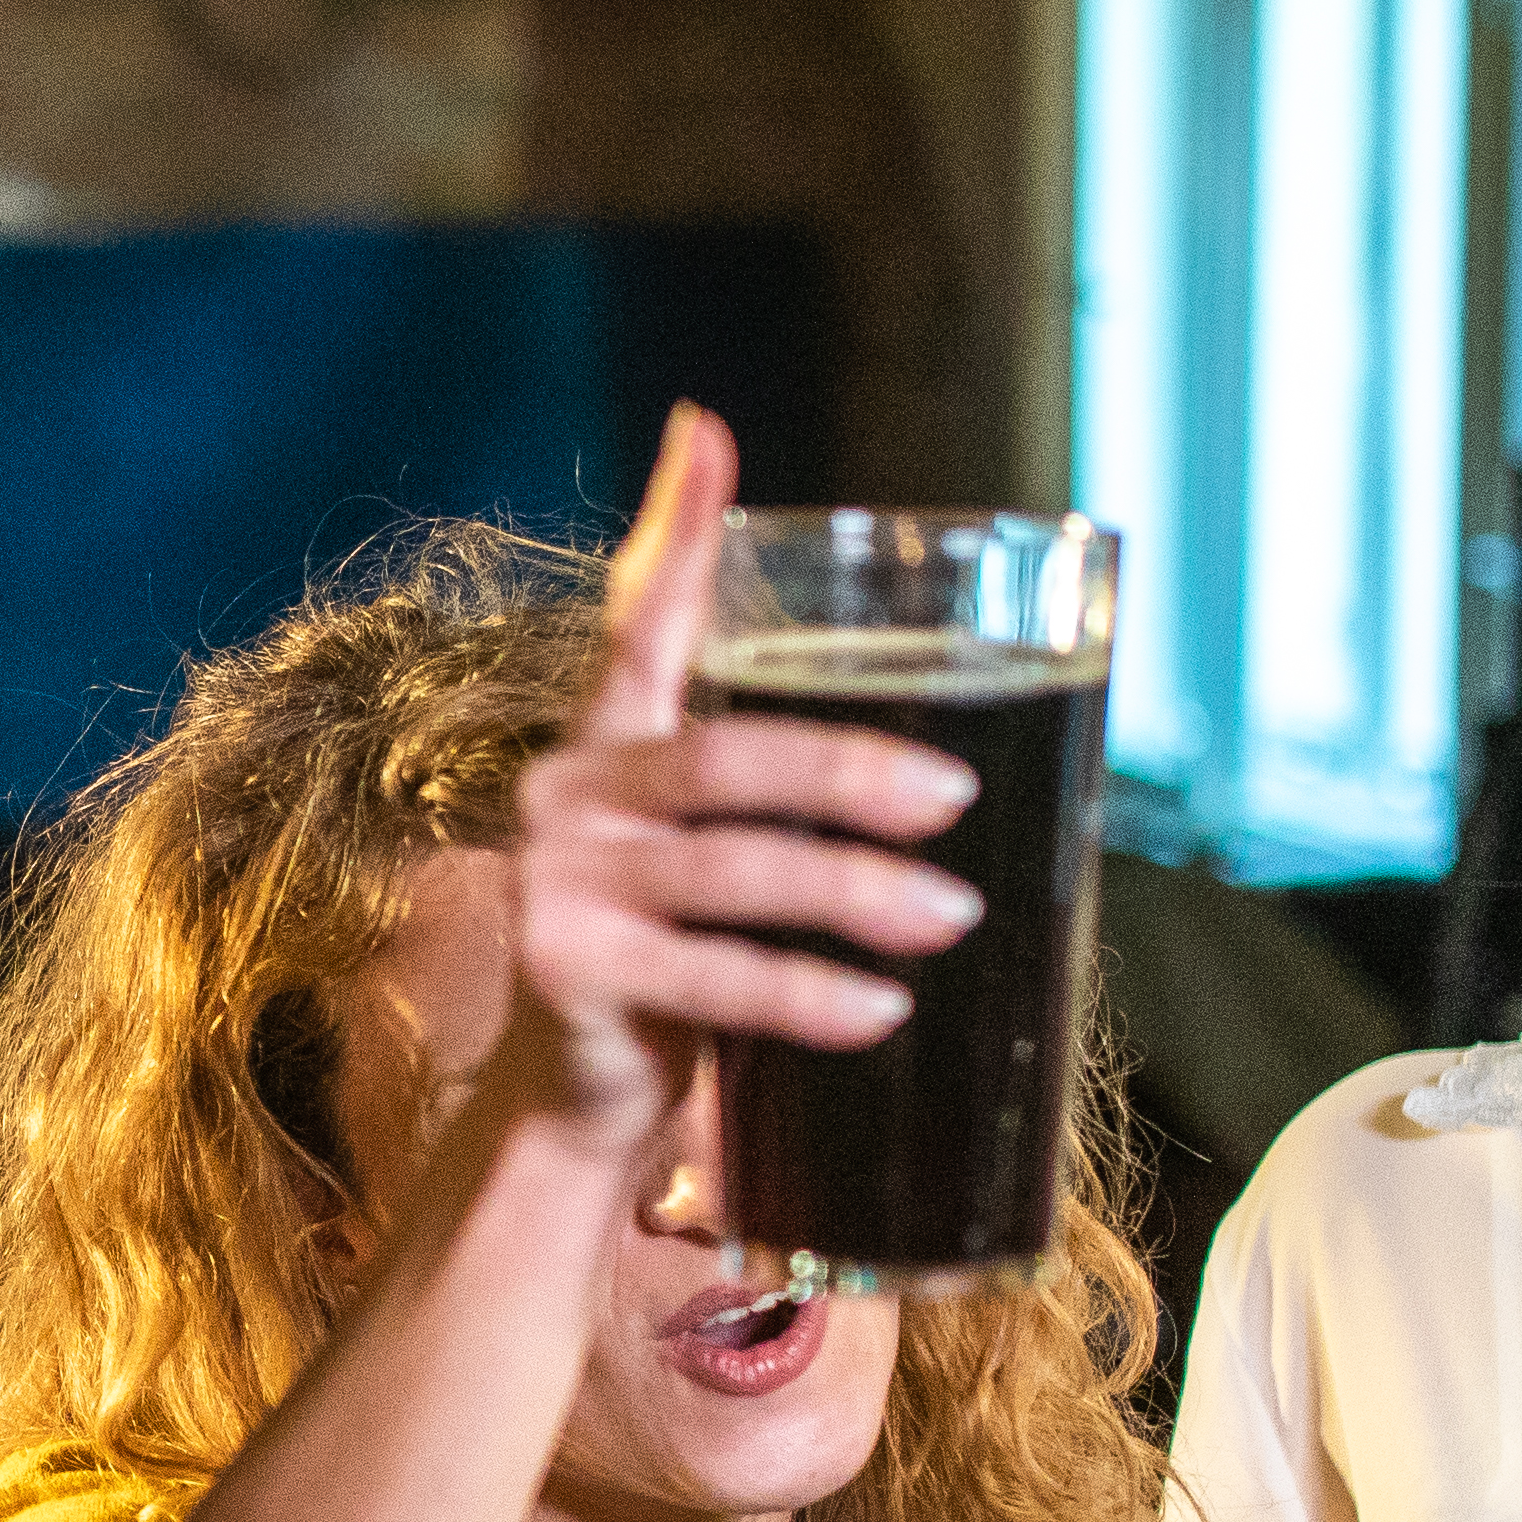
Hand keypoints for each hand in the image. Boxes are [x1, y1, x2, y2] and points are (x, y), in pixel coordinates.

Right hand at [483, 408, 987, 1181]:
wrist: (589, 1090)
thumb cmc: (684, 947)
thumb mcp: (719, 851)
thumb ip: (782, 787)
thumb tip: (962, 762)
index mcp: (612, 739)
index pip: (640, 616)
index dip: (674, 527)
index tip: (706, 431)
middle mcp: (569, 791)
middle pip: (722, 760)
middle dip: (847, 774)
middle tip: (955, 797)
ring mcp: (559, 881)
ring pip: (729, 870)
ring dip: (853, 893)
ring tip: (951, 915)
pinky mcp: (570, 972)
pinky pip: (714, 977)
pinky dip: (807, 993)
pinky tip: (881, 1007)